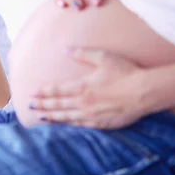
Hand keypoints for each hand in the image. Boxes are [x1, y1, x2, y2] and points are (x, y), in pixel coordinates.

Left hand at [29, 48, 146, 129]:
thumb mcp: (103, 57)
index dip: (43, 92)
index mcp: (82, 86)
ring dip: (51, 116)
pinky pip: (80, 125)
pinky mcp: (101, 123)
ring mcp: (92, 114)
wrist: (145, 92)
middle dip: (41, 105)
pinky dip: (68, 124)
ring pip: (66, 117)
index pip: (57, 90)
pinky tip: (61, 124)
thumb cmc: (125, 72)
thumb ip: (82, 54)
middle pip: (57, 105)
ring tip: (39, 116)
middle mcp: (84, 102)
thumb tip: (65, 49)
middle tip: (28, 106)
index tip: (31, 93)